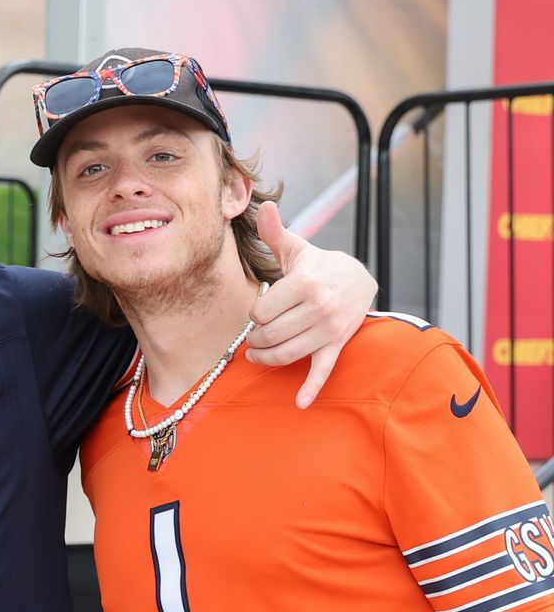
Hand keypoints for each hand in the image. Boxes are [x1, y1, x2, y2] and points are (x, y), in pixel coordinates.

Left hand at [243, 200, 377, 407]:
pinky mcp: (336, 346)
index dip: (254, 314)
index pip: (261, 311)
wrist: (359, 280)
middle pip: (269, 334)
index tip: (260, 311)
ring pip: (285, 354)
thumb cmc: (318, 265)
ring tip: (257, 353)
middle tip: (253, 336)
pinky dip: (311, 389)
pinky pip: (322, 371)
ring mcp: (329, 330)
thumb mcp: (297, 249)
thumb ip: (276, 233)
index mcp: (305, 283)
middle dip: (255, 338)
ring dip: (265, 358)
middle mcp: (319, 308)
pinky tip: (300, 403)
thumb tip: (264, 207)